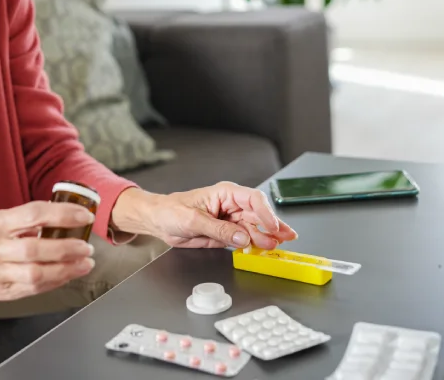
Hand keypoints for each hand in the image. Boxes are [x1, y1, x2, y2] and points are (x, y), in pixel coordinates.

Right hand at [0, 201, 95, 302]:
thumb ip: (24, 221)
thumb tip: (61, 217)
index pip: (34, 214)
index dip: (62, 214)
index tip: (83, 216)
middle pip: (36, 249)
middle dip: (66, 248)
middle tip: (86, 246)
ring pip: (36, 274)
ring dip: (66, 270)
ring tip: (84, 263)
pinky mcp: (1, 292)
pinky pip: (33, 289)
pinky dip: (55, 282)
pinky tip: (68, 275)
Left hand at [111, 183, 296, 249]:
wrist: (159, 221)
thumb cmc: (171, 211)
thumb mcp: (193, 220)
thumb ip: (219, 230)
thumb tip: (242, 238)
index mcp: (225, 193)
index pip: (252, 199)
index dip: (265, 213)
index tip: (272, 226)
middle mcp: (231, 205)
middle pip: (258, 215)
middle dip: (272, 227)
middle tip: (284, 238)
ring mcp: (231, 220)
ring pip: (254, 228)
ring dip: (266, 237)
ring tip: (276, 247)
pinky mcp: (227, 233)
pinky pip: (245, 239)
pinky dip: (255, 245)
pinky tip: (264, 250)